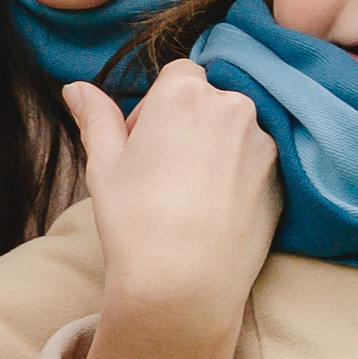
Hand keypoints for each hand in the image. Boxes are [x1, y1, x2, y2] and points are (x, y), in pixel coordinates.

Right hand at [65, 62, 278, 306]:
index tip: (142, 143)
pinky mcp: (281, 177)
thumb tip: (76, 88)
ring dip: (215, 147)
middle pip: (209, 99)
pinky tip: (214, 212)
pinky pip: (255, 161)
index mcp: (184, 92)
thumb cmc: (134, 221)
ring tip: (190, 196)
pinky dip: (238, 174)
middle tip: (163, 171)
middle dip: (187, 123)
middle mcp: (232, 106)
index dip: (156, 105)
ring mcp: (263, 142)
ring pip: (235, 130)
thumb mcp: (104, 164)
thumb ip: (96, 117)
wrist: (183, 285)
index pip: (178, 73)